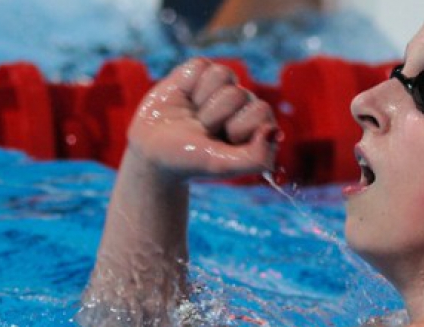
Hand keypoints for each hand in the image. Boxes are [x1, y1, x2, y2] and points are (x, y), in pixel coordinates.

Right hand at [127, 58, 279, 178]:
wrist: (151, 151)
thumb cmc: (187, 160)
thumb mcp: (220, 164)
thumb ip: (255, 157)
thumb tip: (273, 131)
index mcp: (257, 128)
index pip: (260, 111)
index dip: (237, 127)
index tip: (222, 142)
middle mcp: (244, 106)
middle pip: (238, 95)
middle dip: (214, 116)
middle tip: (203, 132)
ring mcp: (222, 88)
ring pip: (222, 74)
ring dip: (201, 99)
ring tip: (194, 116)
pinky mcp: (201, 73)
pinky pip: (202, 66)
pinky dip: (187, 84)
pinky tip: (184, 99)